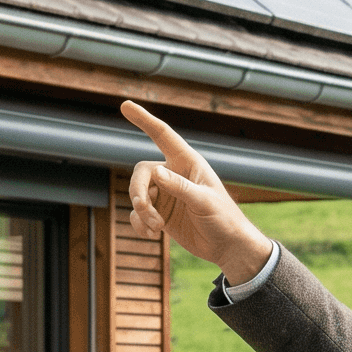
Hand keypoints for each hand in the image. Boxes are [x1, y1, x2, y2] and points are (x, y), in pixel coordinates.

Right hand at [121, 100, 272, 280]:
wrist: (227, 247)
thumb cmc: (224, 219)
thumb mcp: (205, 202)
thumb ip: (181, 187)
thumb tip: (157, 172)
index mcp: (188, 163)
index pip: (163, 136)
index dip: (144, 120)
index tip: (125, 105)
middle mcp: (174, 174)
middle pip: (142, 172)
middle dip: (137, 191)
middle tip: (144, 210)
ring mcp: (165, 194)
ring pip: (137, 194)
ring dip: (141, 212)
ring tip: (156, 228)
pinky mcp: (160, 213)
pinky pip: (138, 213)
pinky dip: (139, 223)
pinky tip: (150, 234)